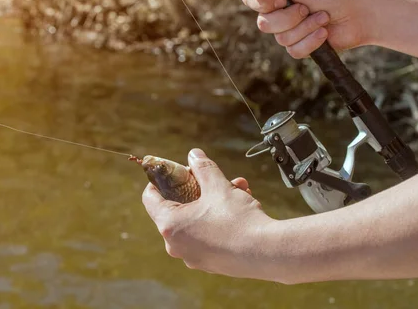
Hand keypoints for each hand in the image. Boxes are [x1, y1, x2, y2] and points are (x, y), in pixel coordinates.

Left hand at [142, 148, 274, 279]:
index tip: (174, 171)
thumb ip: (202, 168)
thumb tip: (194, 155)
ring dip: (215, 200)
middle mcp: (176, 245)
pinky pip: (209, 235)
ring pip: (198, 220)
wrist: (267, 252)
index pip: (150, 198)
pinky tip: (242, 204)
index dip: (160, 180)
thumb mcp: (218, 186)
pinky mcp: (210, 263)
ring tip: (238, 186)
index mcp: (169, 225)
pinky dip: (220, 219)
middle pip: (179, 207)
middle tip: (213, 177)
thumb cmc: (237, 219)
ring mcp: (193, 257)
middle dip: (198, 188)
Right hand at [239, 0, 366, 58]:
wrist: (357, 14)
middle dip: (290, 17)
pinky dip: (312, 41)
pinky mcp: (300, 48)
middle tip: (307, 8)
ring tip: (323, 18)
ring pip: (281, 39)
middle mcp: (278, 15)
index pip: (251, 1)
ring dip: (306, 27)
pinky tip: (324, 33)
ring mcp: (288, 33)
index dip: (263, 4)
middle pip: (264, 24)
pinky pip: (294, 51)